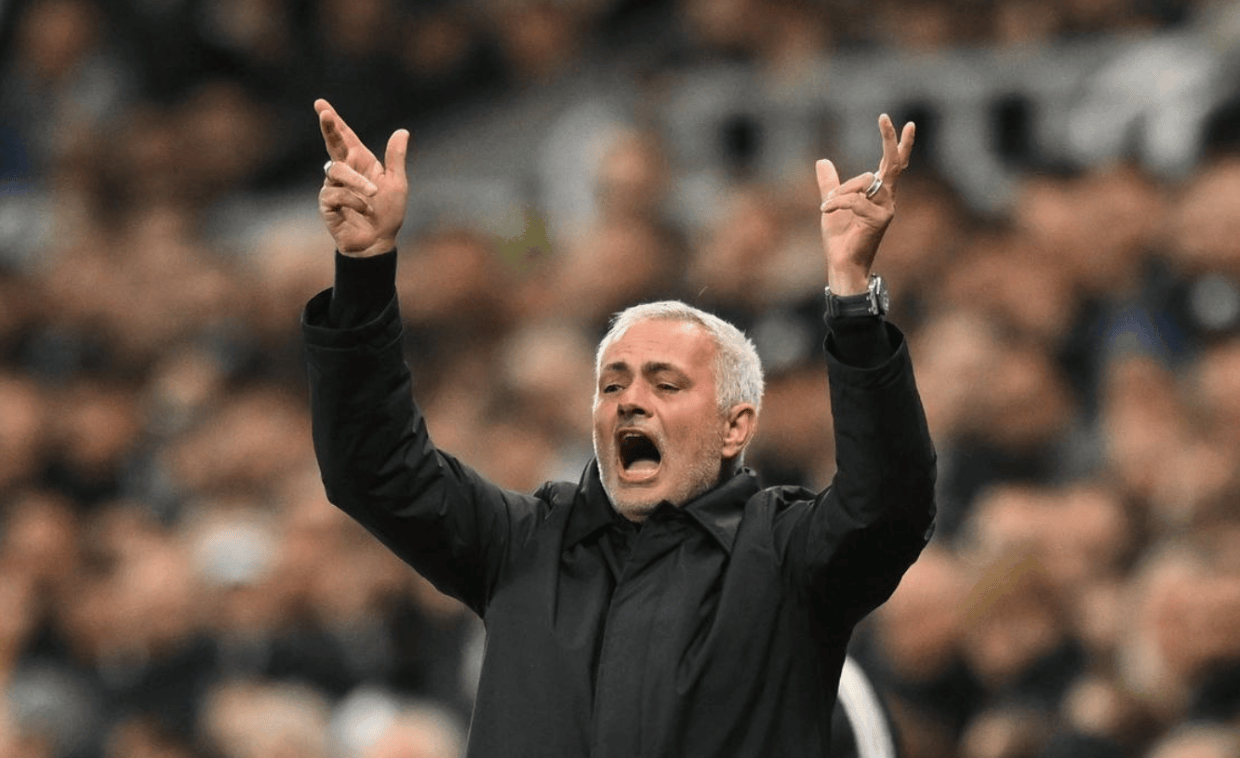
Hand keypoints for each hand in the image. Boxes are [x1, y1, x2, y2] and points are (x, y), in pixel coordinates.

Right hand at [316, 99, 409, 257]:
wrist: (378, 242)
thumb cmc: (388, 214)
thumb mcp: (397, 184)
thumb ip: (396, 158)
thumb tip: (403, 131)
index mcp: (361, 163)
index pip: (345, 138)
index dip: (334, 122)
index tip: (321, 104)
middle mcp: (345, 172)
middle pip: (332, 145)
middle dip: (328, 128)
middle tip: (324, 112)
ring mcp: (333, 187)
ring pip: (337, 171)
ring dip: (358, 182)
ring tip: (374, 194)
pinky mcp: (327, 204)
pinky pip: (336, 194)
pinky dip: (354, 201)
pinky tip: (365, 211)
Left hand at [816, 114, 914, 293]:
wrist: (841, 263)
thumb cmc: (840, 238)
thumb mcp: (831, 203)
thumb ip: (829, 184)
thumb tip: (822, 161)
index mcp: (879, 194)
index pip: (894, 164)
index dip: (898, 143)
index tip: (904, 122)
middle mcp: (887, 199)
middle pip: (893, 164)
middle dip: (889, 139)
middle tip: (884, 118)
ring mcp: (886, 209)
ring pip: (865, 181)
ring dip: (842, 190)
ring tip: (825, 204)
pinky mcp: (879, 220)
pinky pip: (855, 200)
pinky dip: (837, 202)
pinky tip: (825, 210)